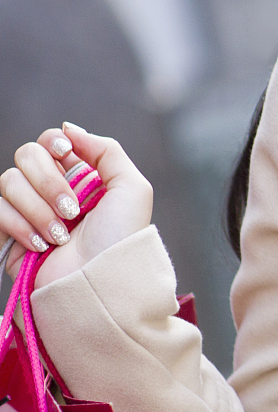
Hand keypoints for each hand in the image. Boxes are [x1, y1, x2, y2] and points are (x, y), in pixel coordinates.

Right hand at [0, 124, 152, 289]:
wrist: (97, 283)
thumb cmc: (120, 238)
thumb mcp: (131, 188)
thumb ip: (106, 151)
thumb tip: (69, 129)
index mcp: (80, 175)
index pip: (50, 142)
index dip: (53, 143)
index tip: (65, 152)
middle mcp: (51, 190)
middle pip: (25, 156)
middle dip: (49, 181)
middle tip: (73, 210)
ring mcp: (28, 211)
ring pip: (8, 182)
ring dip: (38, 209)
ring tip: (61, 236)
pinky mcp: (8, 234)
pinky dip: (21, 226)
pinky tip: (43, 245)